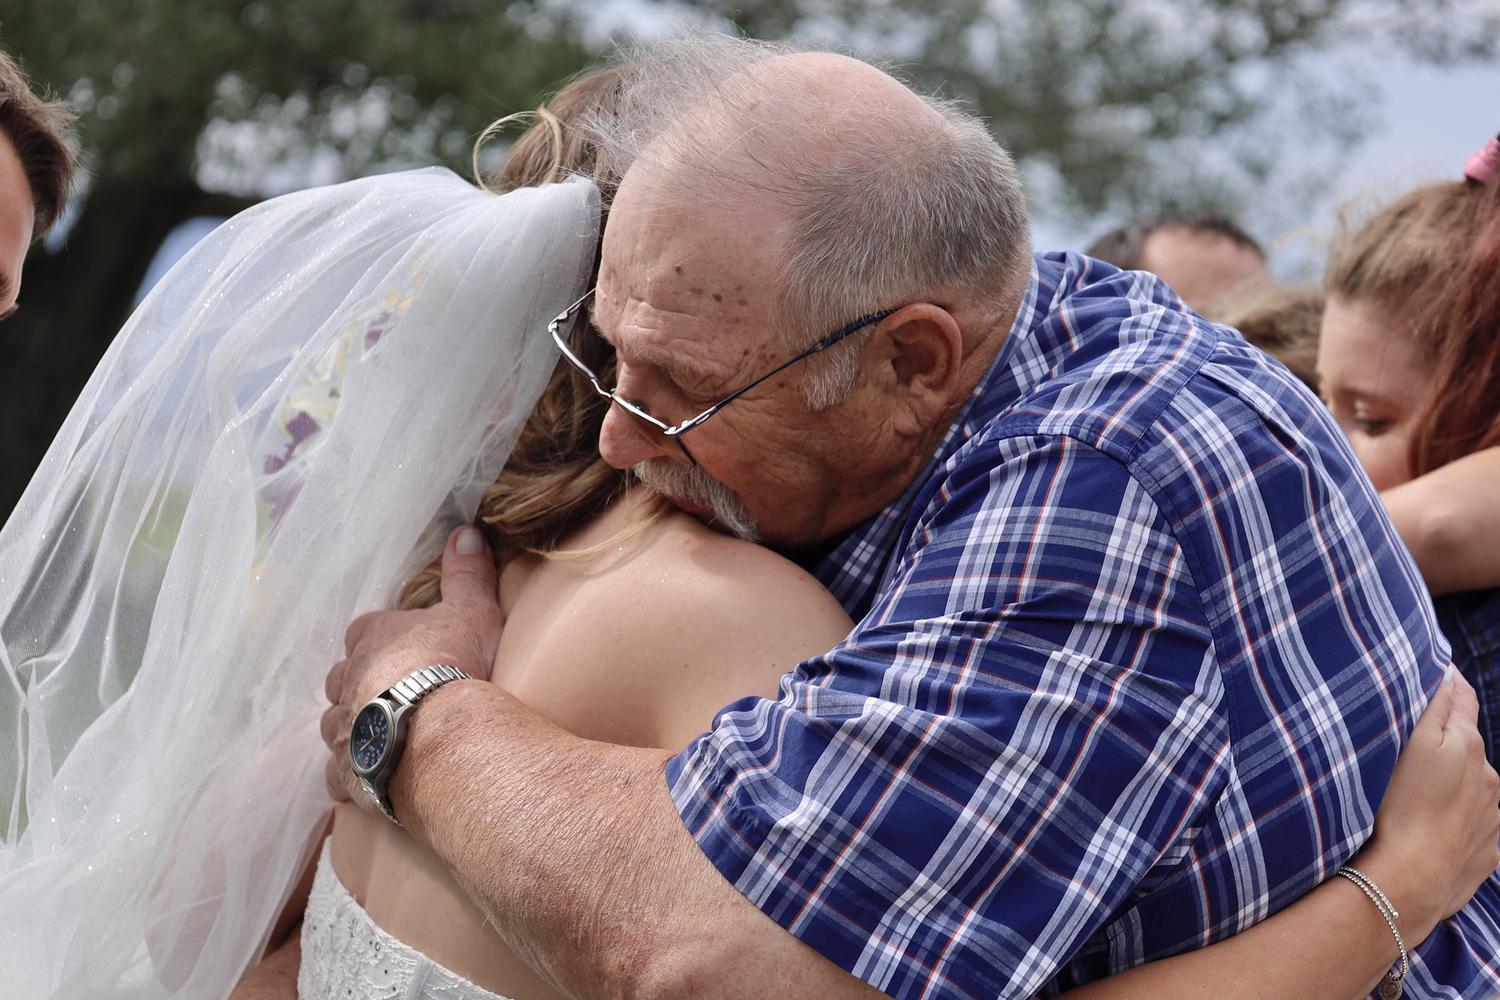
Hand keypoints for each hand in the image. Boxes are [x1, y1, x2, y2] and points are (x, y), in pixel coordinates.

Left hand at [320, 526, 501, 806]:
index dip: (380, 639)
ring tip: (379, 739)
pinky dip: (350, 774)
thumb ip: (467, 574)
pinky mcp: (346, 770)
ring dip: (351, 729)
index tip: (402, 649)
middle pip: (340, 678)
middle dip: (358, 685)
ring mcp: (342, 727)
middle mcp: (347, 679)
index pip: (364, 630)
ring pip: (335, 724)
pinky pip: (338, 772)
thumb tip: (467, 531)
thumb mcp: (471, 611)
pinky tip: (367, 779)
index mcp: (373, 637)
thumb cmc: (453, 664)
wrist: (436, 731)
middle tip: (389, 695)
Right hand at [1354, 668, 1499, 938]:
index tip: (1431, 672)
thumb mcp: (1415, 744)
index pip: (1462, 698)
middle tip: (1409, 743)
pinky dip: (1455, 818)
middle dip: (1446, 739)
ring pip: (1472, 785)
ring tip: (1416, 792)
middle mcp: (1489, 778)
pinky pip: (1473, 824)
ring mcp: (1491, 817)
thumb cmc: (1403, 807)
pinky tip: (1431, 826)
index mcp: (1468, 747)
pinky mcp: (1486, 850)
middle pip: (1467, 744)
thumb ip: (1436, 706)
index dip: (1448, 683)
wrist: (1411, 879)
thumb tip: (1449, 675)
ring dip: (1453, 781)